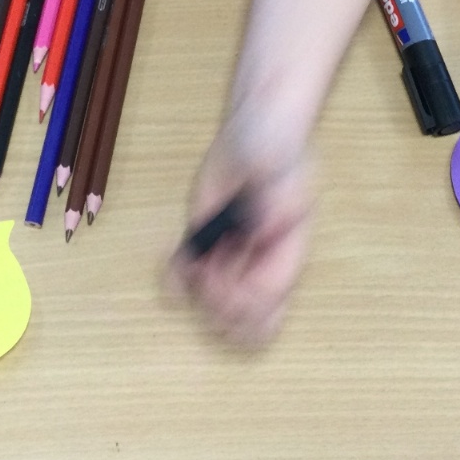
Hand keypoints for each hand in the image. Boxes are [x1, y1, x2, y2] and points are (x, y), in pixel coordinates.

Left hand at [169, 120, 314, 346]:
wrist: (252, 136)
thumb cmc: (275, 150)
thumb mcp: (278, 168)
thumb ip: (274, 198)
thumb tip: (259, 233)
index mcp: (286, 256)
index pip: (266, 304)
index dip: (240, 299)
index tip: (222, 270)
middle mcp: (259, 267)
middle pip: (244, 323)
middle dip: (219, 306)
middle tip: (206, 270)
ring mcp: (229, 260)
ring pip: (214, 312)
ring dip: (195, 293)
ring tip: (191, 259)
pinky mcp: (202, 247)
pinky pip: (185, 283)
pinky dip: (174, 280)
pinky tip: (173, 256)